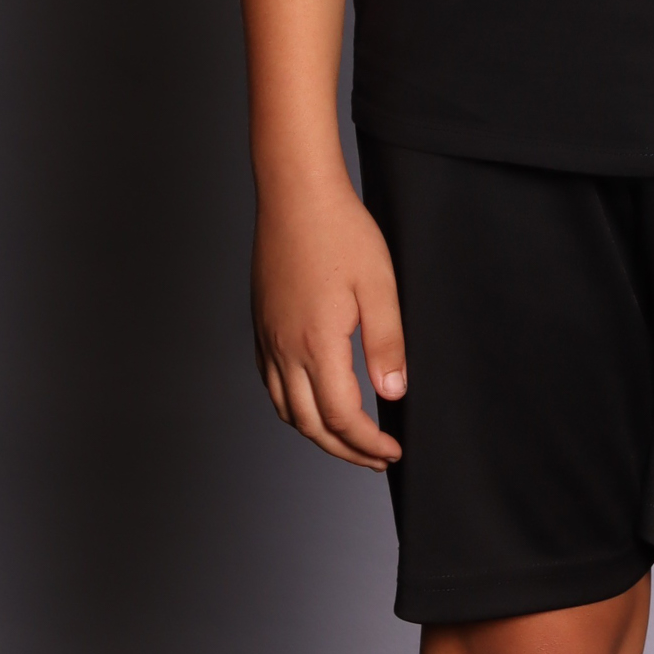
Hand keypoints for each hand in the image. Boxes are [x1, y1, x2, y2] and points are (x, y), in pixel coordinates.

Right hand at [252, 178, 405, 470]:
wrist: (296, 194)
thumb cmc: (341, 232)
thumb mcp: (379, 286)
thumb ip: (387, 344)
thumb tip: (392, 395)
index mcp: (316, 344)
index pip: (342, 417)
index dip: (368, 444)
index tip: (392, 451)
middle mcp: (284, 349)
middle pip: (309, 425)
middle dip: (344, 450)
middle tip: (374, 459)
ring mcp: (267, 338)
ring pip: (285, 409)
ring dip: (316, 433)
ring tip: (347, 438)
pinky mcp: (260, 324)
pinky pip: (270, 383)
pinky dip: (292, 406)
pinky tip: (312, 399)